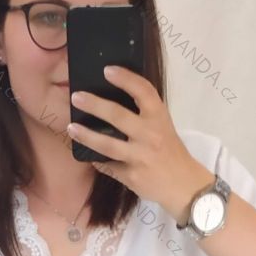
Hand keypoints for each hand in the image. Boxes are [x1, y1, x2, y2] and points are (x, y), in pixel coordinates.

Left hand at [67, 66, 213, 222]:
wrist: (184, 185)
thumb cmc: (171, 152)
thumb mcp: (163, 127)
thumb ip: (144, 115)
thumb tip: (113, 101)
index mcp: (159, 117)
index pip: (143, 91)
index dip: (126, 78)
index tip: (108, 70)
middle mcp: (150, 134)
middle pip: (118, 116)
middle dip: (95, 105)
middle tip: (76, 97)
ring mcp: (140, 157)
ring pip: (107, 145)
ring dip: (87, 135)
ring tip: (71, 128)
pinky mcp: (131, 176)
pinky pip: (108, 166)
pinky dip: (96, 160)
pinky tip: (87, 154)